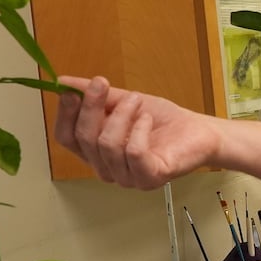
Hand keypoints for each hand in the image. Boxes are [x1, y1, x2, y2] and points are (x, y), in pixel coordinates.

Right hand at [54, 76, 220, 188]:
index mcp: (96, 152)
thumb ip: (95, 95)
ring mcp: (128, 177)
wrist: (198, 131)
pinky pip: (133, 152)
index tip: (70, 90)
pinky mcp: (149, 178)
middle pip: (84, 139)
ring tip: (138, 101)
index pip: (66, 138)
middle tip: (103, 83)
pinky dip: (139, 130)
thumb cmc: (162, 121)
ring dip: (122, 114)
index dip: (65, 114)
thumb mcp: (123, 101)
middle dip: (92, 107)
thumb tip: (62, 82)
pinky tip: (148, 120)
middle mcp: (107, 169)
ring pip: (107, 144)